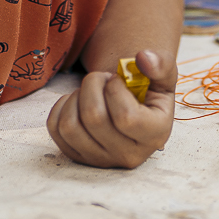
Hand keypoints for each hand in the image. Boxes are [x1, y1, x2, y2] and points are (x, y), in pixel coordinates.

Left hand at [46, 49, 175, 167]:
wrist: (131, 106)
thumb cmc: (147, 89)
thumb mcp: (163, 75)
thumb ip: (160, 64)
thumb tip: (142, 58)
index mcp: (155, 135)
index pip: (126, 117)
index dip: (115, 90)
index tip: (118, 80)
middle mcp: (129, 155)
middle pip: (94, 118)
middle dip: (92, 84)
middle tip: (101, 79)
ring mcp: (102, 160)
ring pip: (70, 126)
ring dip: (75, 97)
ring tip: (90, 91)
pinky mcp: (79, 158)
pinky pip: (55, 129)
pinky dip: (61, 107)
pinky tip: (77, 101)